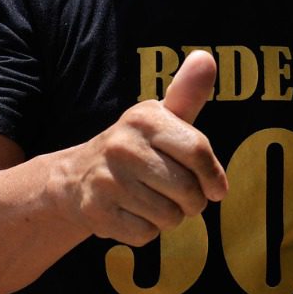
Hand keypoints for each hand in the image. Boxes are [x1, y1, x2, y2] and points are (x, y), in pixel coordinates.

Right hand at [59, 50, 226, 244]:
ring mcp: (108, 180)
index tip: (216, 189)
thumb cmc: (136, 147)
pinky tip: (132, 213)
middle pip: (189, 191)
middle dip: (192, 201)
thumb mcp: (160, 119)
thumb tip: (206, 57)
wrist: (76, 177)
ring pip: (170, 216)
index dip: (213, 177)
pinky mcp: (98, 212)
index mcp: (144, 119)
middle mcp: (123, 146)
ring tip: (151, 201)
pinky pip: (147, 235)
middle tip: (178, 195)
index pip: (198, 152)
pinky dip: (146, 231)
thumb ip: (187, 94)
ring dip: (169, 217)